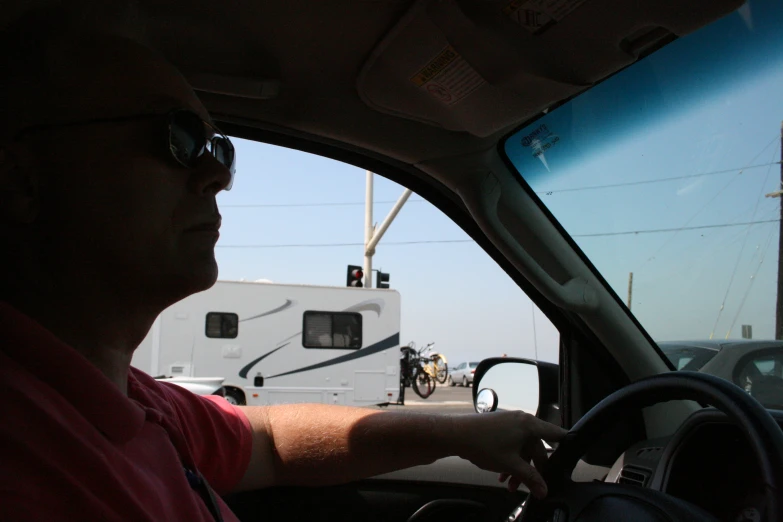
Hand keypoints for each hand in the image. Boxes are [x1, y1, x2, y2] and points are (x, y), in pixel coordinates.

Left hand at [450, 411, 566, 497]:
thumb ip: (530, 477)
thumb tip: (544, 491)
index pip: (555, 434)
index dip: (566, 444)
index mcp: (529, 425)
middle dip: (533, 469)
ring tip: (510, 485)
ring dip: (519, 468)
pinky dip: (510, 460)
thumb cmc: (483, 444)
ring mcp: (510, 423)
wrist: (455, 435)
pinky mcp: (499, 427)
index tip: (573, 454)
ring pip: (522, 449)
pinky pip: (512, 445)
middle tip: (530, 487)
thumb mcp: (511, 465)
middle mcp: (522, 421)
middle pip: (537, 447)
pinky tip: (502, 476)